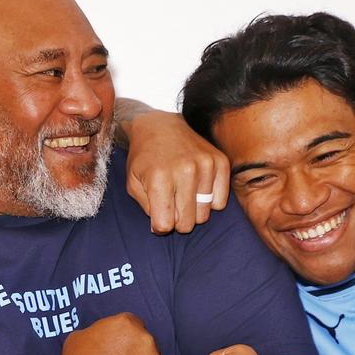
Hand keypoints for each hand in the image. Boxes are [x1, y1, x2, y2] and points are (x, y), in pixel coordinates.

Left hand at [123, 110, 229, 233]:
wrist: (159, 126)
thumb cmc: (144, 158)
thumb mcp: (133, 184)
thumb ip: (146, 209)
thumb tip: (162, 228)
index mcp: (159, 178)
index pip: (165, 224)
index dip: (159, 225)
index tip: (157, 215)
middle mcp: (185, 171)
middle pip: (187, 223)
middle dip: (177, 221)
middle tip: (171, 205)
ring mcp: (205, 165)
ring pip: (204, 215)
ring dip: (193, 211)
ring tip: (183, 194)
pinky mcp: (220, 162)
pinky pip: (220, 202)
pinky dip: (210, 201)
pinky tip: (198, 188)